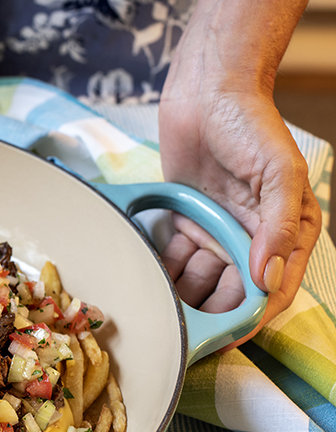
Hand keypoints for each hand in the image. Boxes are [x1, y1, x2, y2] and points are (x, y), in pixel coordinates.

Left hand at [158, 86, 321, 348]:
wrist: (208, 90)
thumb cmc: (252, 123)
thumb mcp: (279, 171)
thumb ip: (279, 227)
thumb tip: (269, 280)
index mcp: (286, 233)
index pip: (270, 292)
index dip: (248, 320)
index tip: (222, 340)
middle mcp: (251, 239)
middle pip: (231, 295)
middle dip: (208, 316)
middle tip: (178, 334)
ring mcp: (216, 232)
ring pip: (200, 282)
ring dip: (181, 297)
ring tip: (156, 310)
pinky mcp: (186, 222)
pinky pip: (175, 260)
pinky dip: (163, 273)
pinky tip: (146, 284)